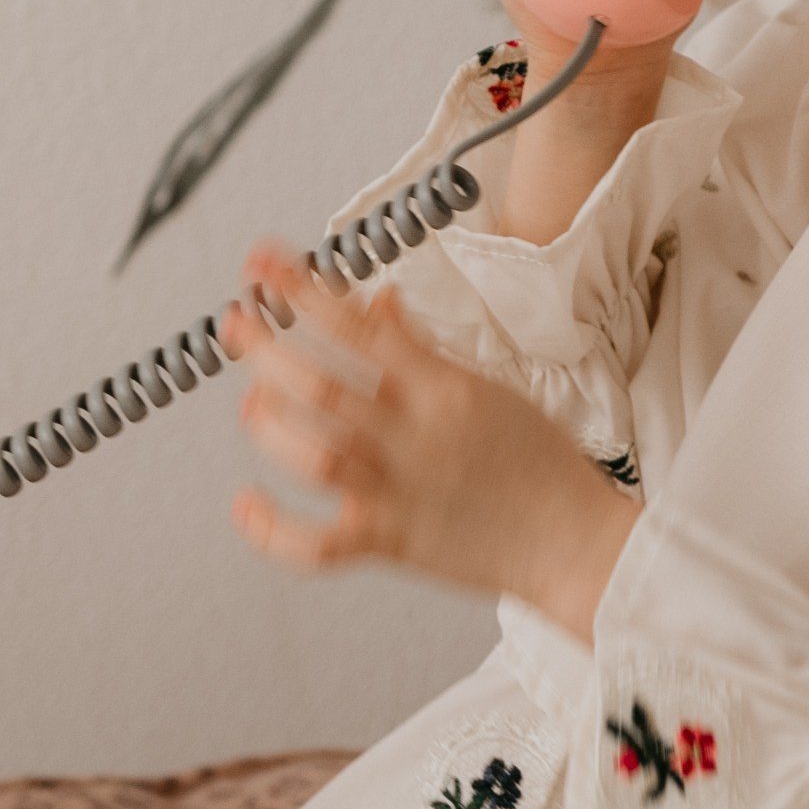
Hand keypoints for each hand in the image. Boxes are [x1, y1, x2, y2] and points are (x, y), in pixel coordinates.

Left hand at [221, 255, 639, 638]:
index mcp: (442, 389)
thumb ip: (422, 348)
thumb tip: (377, 301)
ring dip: (272, 425)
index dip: (304, 290)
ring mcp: (400, 493)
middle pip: (324, 388)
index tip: (263, 263)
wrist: (572, 541)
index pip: (360, 327)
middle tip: (236, 322)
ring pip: (315, 455)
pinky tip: (246, 503)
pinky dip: (274, 529)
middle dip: (267, 350)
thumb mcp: (486, 386)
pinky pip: (320, 545)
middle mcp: (416, 437)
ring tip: (253, 404)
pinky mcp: (392, 544)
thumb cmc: (536, 460)